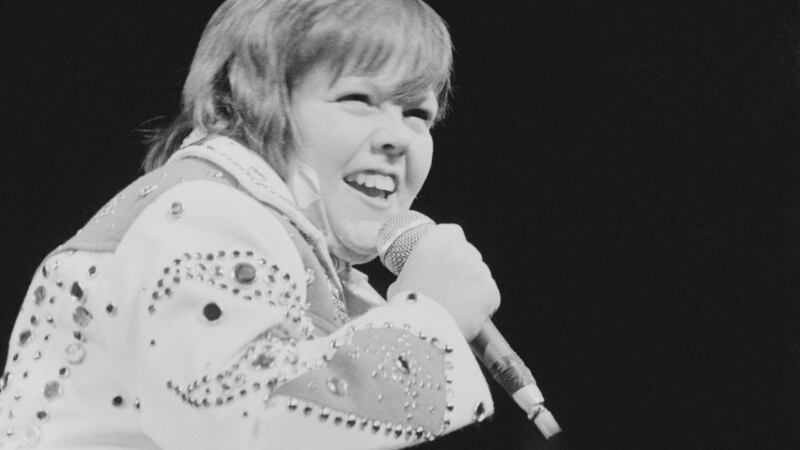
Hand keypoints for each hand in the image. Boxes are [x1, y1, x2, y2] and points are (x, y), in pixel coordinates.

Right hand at [387, 224, 499, 340]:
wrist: (421, 329)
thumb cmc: (406, 307)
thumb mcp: (401, 282)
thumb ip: (415, 273)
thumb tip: (416, 280)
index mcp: (435, 241)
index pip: (453, 232)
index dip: (451, 247)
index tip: (446, 261)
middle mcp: (460, 250)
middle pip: (470, 254)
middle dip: (464, 269)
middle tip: (452, 289)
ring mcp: (478, 269)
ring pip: (481, 276)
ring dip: (473, 288)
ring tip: (457, 308)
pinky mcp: (491, 290)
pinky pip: (491, 296)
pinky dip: (483, 306)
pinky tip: (468, 316)